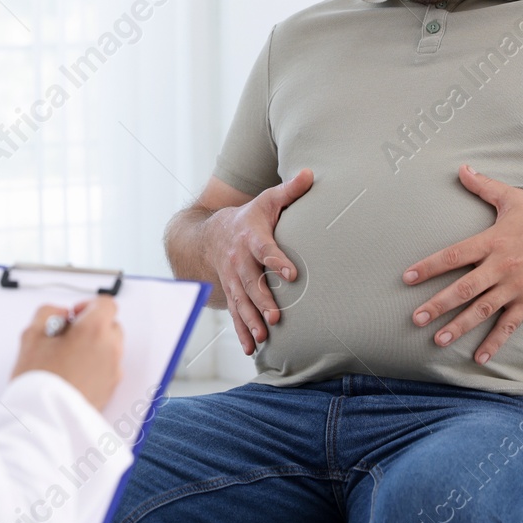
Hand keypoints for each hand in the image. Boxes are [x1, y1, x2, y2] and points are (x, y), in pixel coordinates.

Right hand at [11, 296, 123, 410]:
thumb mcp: (31, 334)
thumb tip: (62, 314)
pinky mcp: (111, 389)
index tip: (73, 315)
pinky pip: (108, 369)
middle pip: (110, 325)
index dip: (88, 305)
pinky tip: (74, 375)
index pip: (106, 304)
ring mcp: (113, 370)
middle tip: (67, 337)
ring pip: (110, 348)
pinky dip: (96, 366)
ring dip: (95, 347)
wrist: (44, 418)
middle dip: (92, 327)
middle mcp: (110, 348)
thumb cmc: (39, 379)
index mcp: (94, 330)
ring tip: (68, 359)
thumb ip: (48, 313)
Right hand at [204, 169, 312, 354]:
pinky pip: (234, 313)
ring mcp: (232, 278)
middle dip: (261, 300)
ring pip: (240, 301)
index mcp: (251, 236)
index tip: (291, 272)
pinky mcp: (231, 291)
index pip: (264, 248)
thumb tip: (311, 173)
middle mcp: (238, 259)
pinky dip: (241, 331)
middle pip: (249, 281)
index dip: (276, 260)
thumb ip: (290, 190)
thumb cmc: (250, 216)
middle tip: (276, 317)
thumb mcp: (267, 199)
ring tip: (262, 337)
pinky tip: (250, 348)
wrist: (210, 233)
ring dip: (250, 321)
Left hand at [402, 164, 522, 364]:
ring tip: (437, 340)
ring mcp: (516, 287)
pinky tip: (478, 357)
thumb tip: (462, 168)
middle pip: (465, 288)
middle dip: (439, 304)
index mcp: (493, 242)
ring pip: (483, 309)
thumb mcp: (513, 199)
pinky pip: (509, 325)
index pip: (454, 255)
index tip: (408, 278)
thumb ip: (484, 186)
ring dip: (459, 326)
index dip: (430, 266)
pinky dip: (494, 342)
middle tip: (415, 318)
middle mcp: (502, 266)